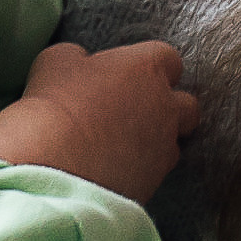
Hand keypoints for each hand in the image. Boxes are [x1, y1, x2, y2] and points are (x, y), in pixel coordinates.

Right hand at [0, 40, 199, 202]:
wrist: (53, 167)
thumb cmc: (54, 105)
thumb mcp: (57, 61)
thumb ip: (81, 57)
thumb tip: (84, 63)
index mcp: (146, 68)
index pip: (168, 58)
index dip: (148, 67)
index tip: (127, 75)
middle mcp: (166, 106)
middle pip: (187, 105)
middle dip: (168, 107)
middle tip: (133, 112)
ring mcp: (164, 147)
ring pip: (173, 142)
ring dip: (155, 141)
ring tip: (121, 145)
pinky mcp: (155, 183)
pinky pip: (156, 173)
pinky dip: (141, 169)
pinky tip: (114, 169)